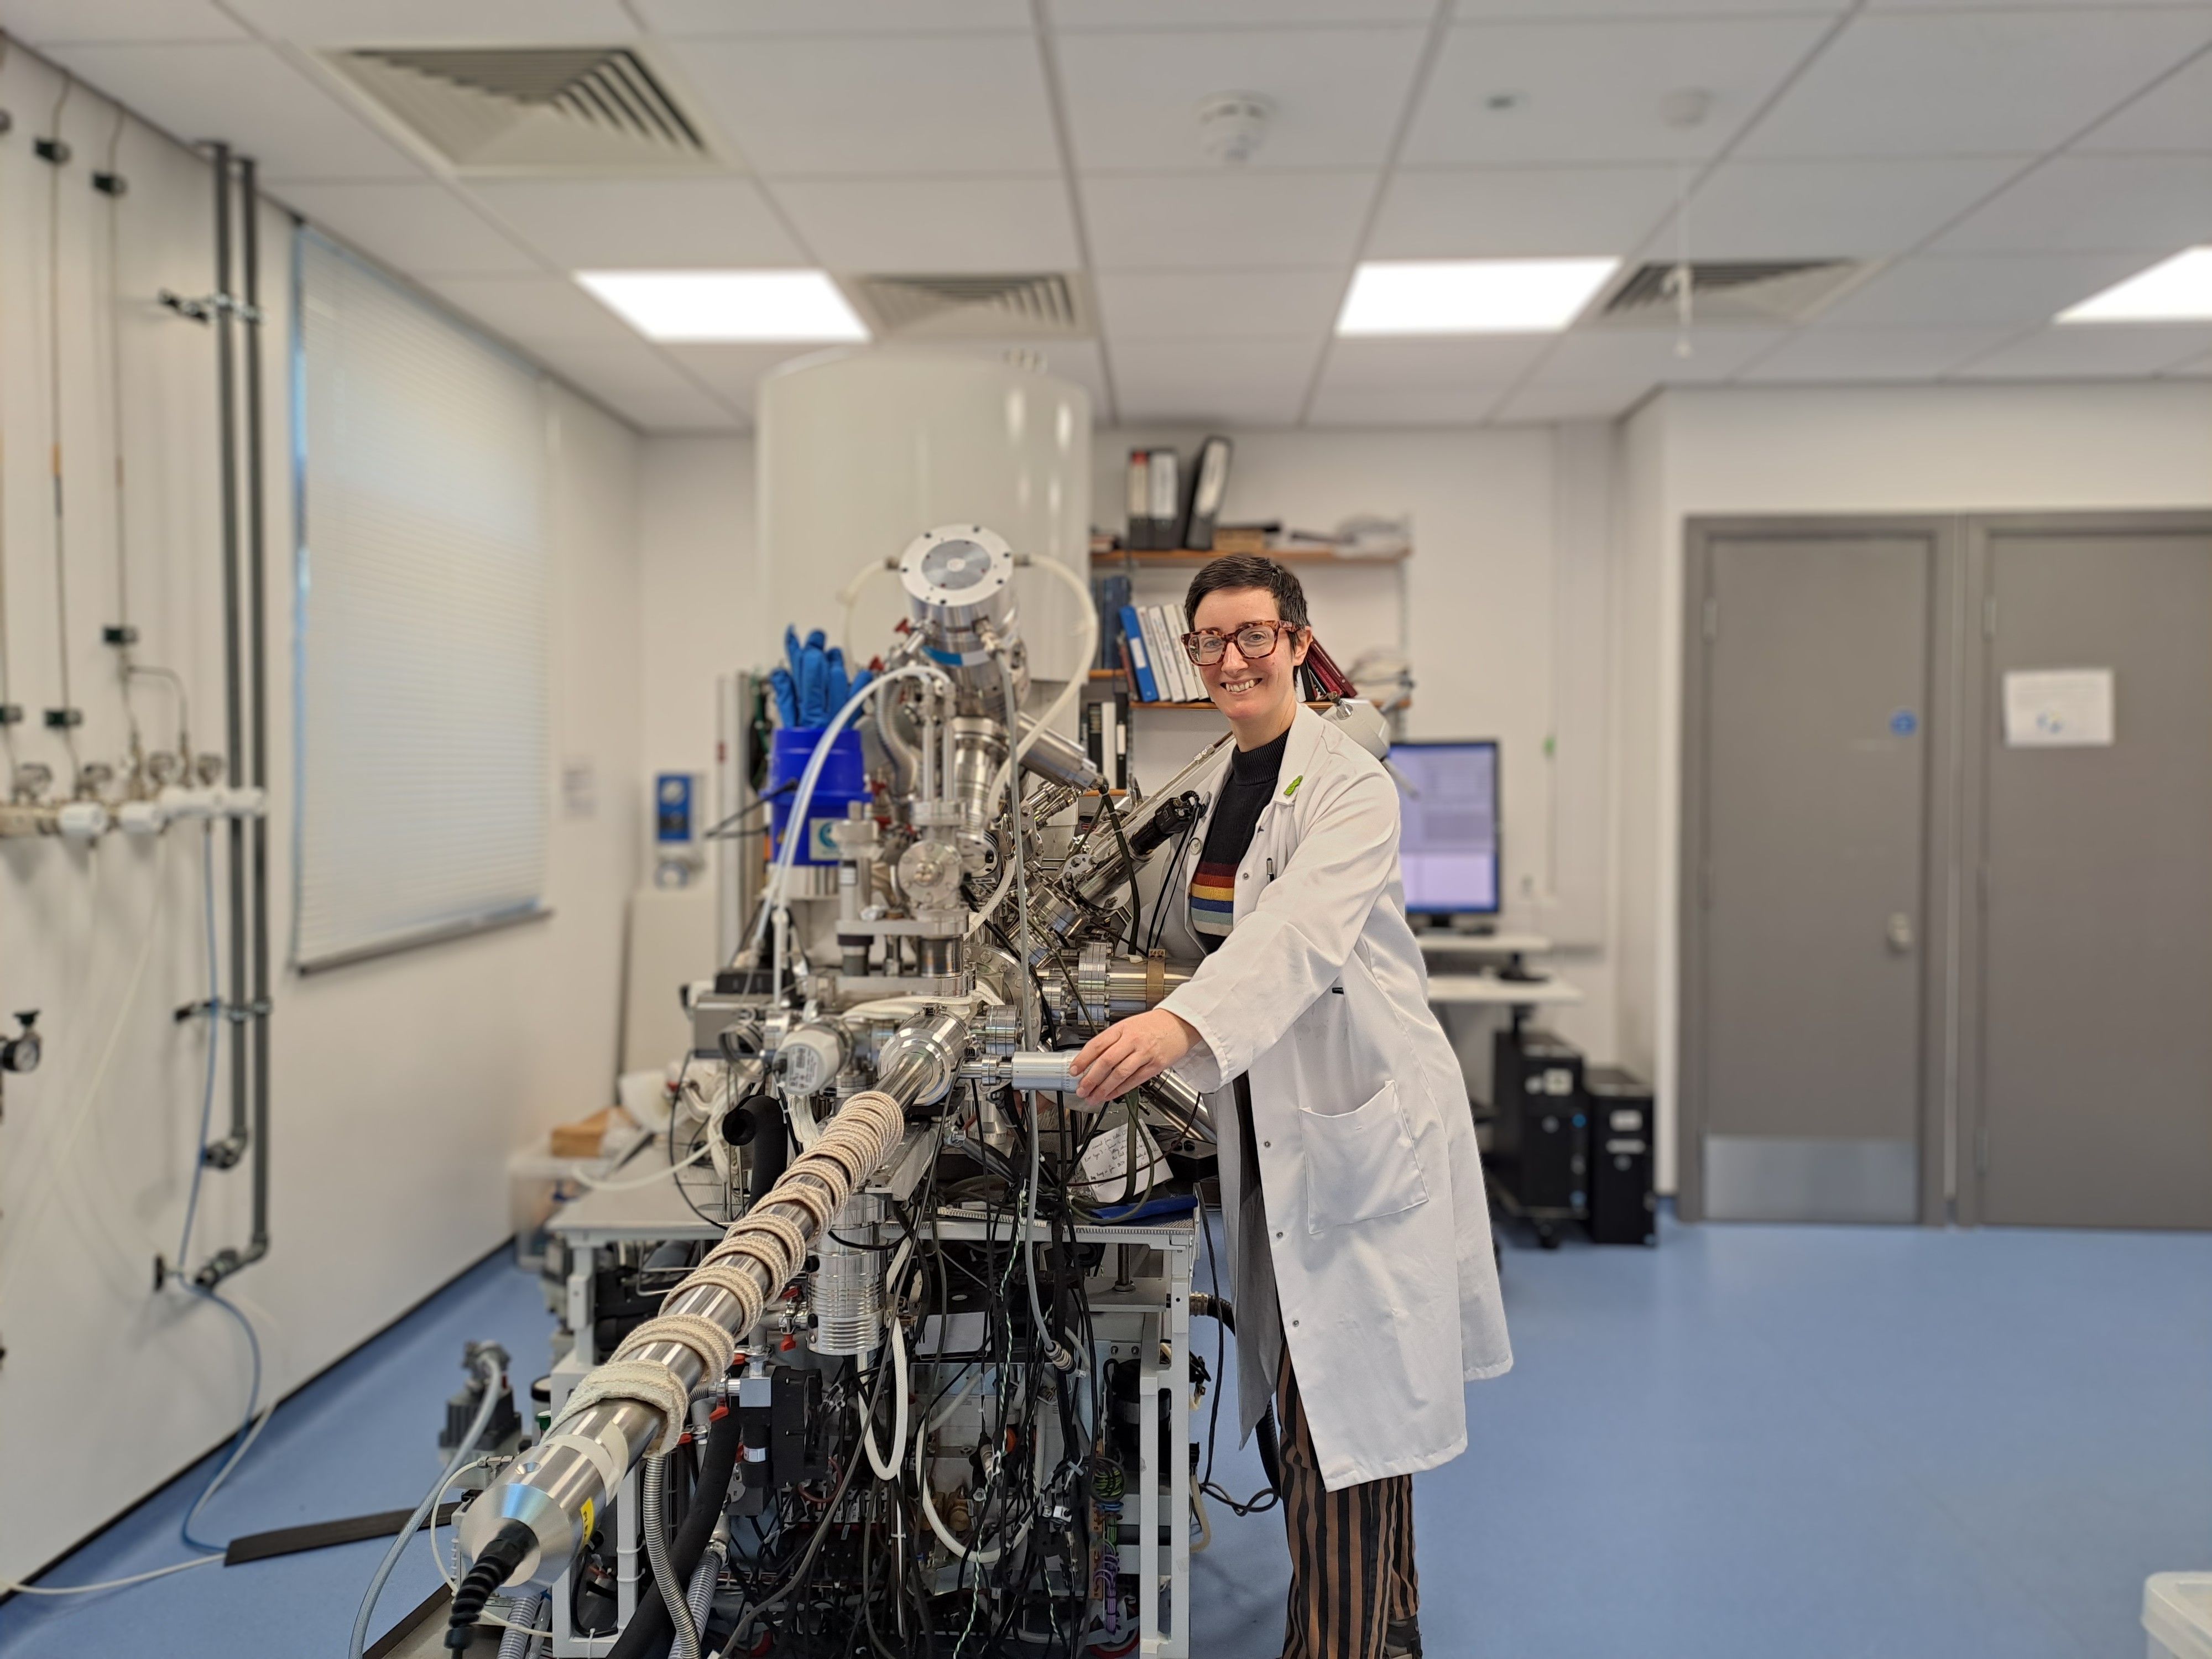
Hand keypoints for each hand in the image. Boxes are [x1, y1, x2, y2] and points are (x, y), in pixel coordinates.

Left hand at [1071, 1009, 1197, 1104]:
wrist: (1180, 1023)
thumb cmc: (1154, 1024)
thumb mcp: (1129, 1025)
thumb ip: (1112, 1041)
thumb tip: (1092, 1059)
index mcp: (1122, 1028)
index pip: (1097, 1044)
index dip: (1083, 1059)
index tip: (1073, 1070)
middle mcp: (1132, 1040)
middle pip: (1106, 1061)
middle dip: (1090, 1078)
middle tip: (1081, 1089)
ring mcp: (1144, 1053)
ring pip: (1119, 1074)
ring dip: (1103, 1088)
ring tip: (1093, 1097)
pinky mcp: (1155, 1065)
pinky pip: (1134, 1080)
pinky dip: (1120, 1090)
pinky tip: (1110, 1095)